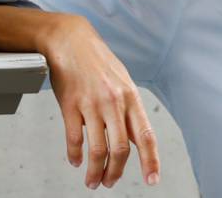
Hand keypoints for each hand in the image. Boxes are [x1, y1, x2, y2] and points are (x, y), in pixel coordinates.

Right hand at [40, 14, 160, 189]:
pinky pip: (74, 138)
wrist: (71, 39)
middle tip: (109, 183)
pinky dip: (75, 155)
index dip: (151, 161)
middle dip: (115, 172)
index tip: (152, 179)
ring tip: (92, 180)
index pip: (145, 135)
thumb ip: (130, 110)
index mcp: (130, 97)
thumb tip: (136, 139)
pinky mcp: (70, 104)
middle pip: (120, 149)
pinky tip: (76, 161)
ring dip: (95, 171)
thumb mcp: (122, 81)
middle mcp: (113, 102)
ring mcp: (91, 104)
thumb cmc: (97, 60)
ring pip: (97, 149)